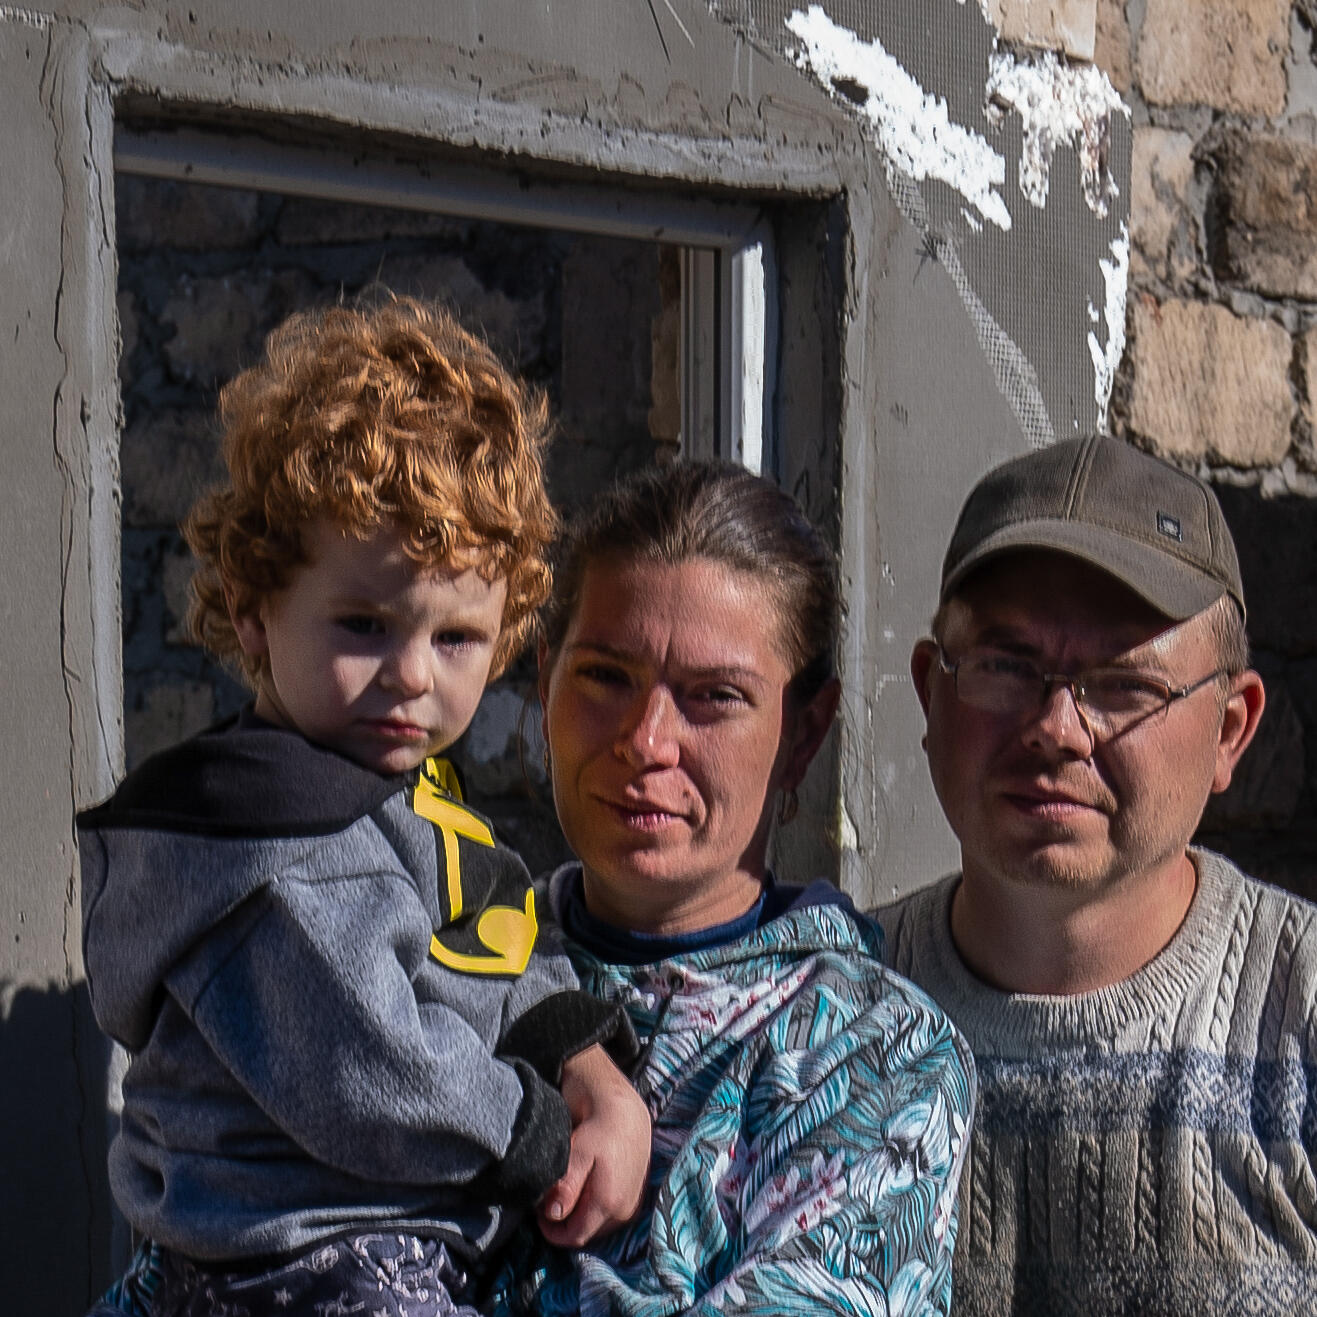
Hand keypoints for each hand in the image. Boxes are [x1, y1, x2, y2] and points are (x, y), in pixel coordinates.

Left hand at [536, 1043, 650, 1246]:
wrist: (627, 1109)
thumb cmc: (599, 1127)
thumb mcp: (577, 1153)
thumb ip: (566, 1187)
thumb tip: (554, 1216)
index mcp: (610, 1203)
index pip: (575, 1236)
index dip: (552, 1231)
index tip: (538, 1213)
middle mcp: (625, 1211)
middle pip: (587, 1232)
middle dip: (566, 1221)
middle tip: (550, 1196)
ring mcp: (634, 1205)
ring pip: (599, 1225)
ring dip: (581, 1214)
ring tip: (568, 1188)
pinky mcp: (638, 1196)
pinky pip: (612, 1215)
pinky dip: (596, 1207)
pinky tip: (587, 1185)